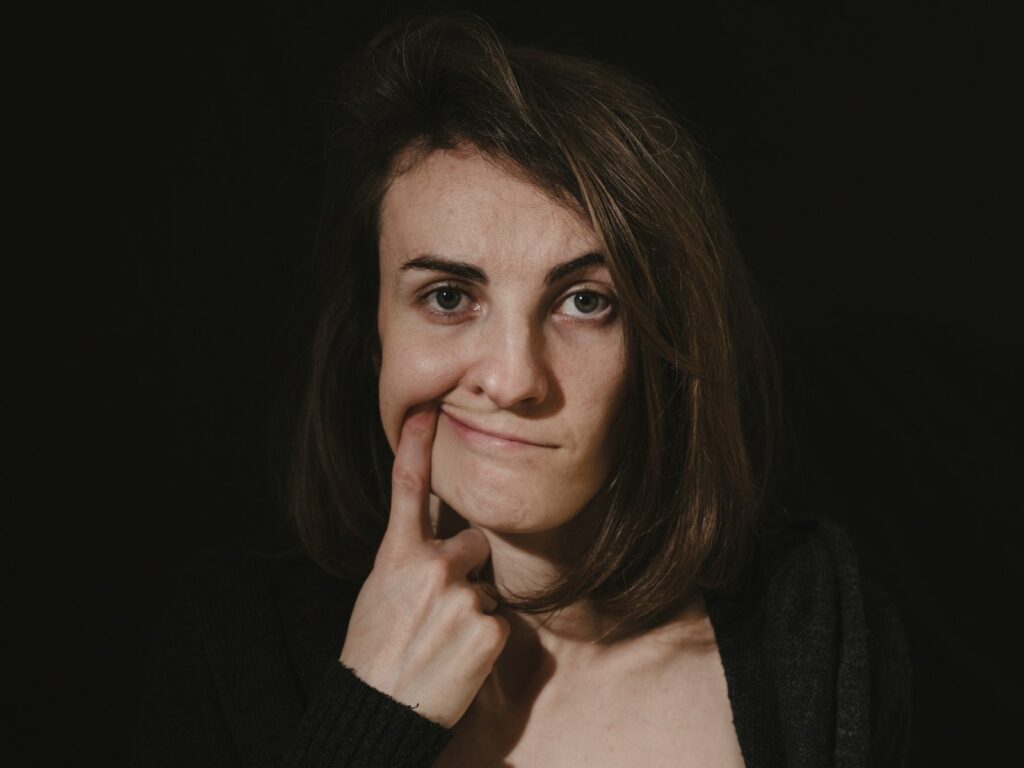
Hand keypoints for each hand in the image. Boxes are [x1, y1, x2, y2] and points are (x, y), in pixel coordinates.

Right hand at [339, 402, 509, 727]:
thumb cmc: (375, 650)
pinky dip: (484, 639)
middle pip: (473, 543)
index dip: (416, 446)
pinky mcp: (490, 628)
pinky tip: (458, 659)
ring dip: (473, 609)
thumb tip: (439, 541)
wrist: (380, 710)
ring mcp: (464, 596)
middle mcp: (433, 568)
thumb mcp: (380, 592)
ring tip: (441, 642)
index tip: (425, 410)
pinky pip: (498, 621)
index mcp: (398, 556)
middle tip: (438, 608)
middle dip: (464, 567)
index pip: (408, 489)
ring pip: (486, 588)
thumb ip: (410, 559)